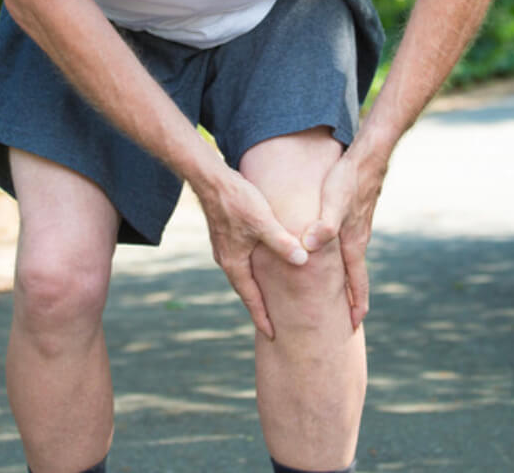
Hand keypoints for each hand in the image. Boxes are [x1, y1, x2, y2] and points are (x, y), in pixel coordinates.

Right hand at [195, 170, 307, 339]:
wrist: (210, 179)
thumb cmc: (237, 200)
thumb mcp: (263, 222)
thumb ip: (282, 242)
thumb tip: (302, 261)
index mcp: (235, 262)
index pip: (251, 298)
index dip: (262, 317)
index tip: (272, 335)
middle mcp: (227, 259)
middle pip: (244, 290)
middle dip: (258, 307)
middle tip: (271, 324)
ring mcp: (224, 247)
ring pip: (242, 275)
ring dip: (254, 288)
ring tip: (268, 299)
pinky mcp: (225, 235)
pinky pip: (240, 261)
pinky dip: (251, 271)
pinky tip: (260, 266)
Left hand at [300, 152, 384, 329]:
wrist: (369, 157)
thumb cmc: (349, 179)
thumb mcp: (333, 202)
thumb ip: (324, 226)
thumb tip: (310, 247)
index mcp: (353, 242)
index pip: (357, 281)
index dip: (356, 304)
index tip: (354, 324)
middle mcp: (358, 238)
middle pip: (357, 276)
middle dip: (354, 298)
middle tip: (349, 319)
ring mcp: (358, 226)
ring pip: (353, 260)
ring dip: (350, 279)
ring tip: (342, 293)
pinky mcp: (355, 215)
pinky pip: (349, 244)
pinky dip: (345, 259)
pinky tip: (336, 254)